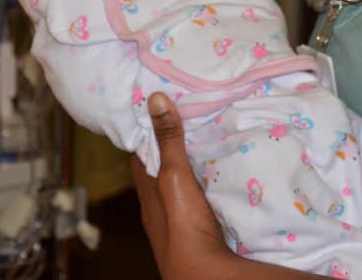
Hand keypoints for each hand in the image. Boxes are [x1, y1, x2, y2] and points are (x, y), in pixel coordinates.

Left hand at [132, 92, 234, 279]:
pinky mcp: (201, 226)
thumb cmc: (183, 227)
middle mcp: (159, 206)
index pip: (139, 155)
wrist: (206, 272)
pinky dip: (208, 183)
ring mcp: (180, 218)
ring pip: (182, 183)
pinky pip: (202, 196)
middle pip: (162, 169)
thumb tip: (155, 99)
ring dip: (192, 165)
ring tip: (209, 138)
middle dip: (172, 146)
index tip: (156, 108)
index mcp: (147, 192)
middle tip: (189, 117)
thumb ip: (168, 142)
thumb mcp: (174, 177)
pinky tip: (222, 173)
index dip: (146, 132)